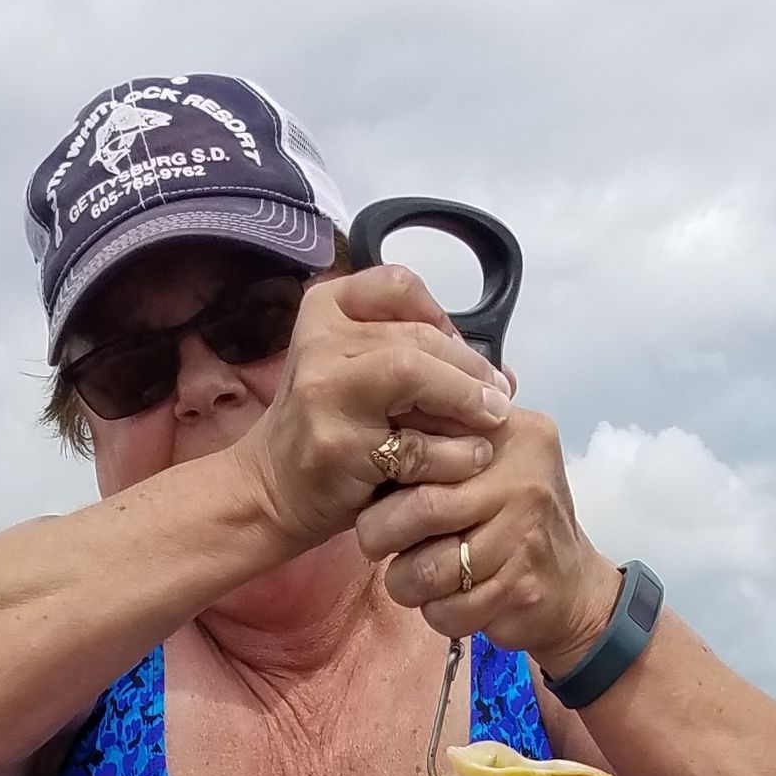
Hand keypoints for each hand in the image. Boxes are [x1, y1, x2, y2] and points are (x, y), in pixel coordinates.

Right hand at [235, 266, 514, 556]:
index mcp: (325, 309)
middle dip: (470, 369)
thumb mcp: (359, 372)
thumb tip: (502, 375)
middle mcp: (320, 341)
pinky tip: (471, 460)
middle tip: (499, 399)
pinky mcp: (338, 446)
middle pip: (417, 336)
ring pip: (414, 374)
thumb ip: (416, 358)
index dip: (443, 317)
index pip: (399, 287)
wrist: (273, 488)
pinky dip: (453, 454)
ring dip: (466, 402)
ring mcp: (325, 391)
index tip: (464, 353)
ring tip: (491, 425)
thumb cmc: (330, 427)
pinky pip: (415, 444)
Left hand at [351, 403, 619, 676]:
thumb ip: (442, 443)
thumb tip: (371, 439)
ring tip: (411, 578)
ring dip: (405, 582)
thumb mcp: (488, 465)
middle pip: (422, 507)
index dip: (389, 472)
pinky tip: (446, 602)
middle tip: (374, 542)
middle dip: (381, 532)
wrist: (573, 588)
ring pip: (429, 568)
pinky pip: (449, 609)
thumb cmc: (511, 521)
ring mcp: (525, 535)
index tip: (378, 491)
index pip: (428, 441)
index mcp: (509, 433)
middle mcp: (524, 478)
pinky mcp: (519, 588)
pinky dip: (436, 613)